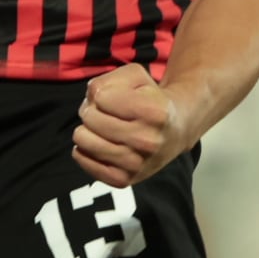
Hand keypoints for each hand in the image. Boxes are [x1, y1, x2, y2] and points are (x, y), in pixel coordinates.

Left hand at [73, 64, 187, 186]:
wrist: (175, 131)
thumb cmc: (150, 100)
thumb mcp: (136, 77)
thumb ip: (108, 79)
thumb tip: (91, 100)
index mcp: (154, 112)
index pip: (100, 97)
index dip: (102, 94)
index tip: (114, 99)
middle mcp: (148, 141)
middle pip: (90, 118)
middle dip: (92, 111)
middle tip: (106, 114)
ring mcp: (136, 164)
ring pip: (83, 141)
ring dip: (87, 130)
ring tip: (102, 129)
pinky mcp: (123, 180)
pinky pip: (83, 160)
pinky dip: (84, 149)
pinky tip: (99, 143)